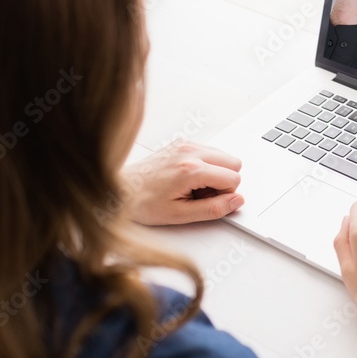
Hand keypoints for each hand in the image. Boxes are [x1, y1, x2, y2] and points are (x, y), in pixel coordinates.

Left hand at [120, 140, 243, 224]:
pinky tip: (189, 177)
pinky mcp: (182, 143)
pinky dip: (206, 165)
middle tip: (202, 194)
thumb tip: (236, 202)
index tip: (207, 201)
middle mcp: (190, 152)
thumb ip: (213, 209)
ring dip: (216, 172)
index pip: (233, 178)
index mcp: (191, 170)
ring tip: (193, 186)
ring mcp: (185, 144)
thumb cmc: (143, 203)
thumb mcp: (180, 215)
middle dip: (224, 181)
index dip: (225, 195)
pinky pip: (209, 151)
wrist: (120, 189)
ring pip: (223, 155)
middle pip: (234, 162)